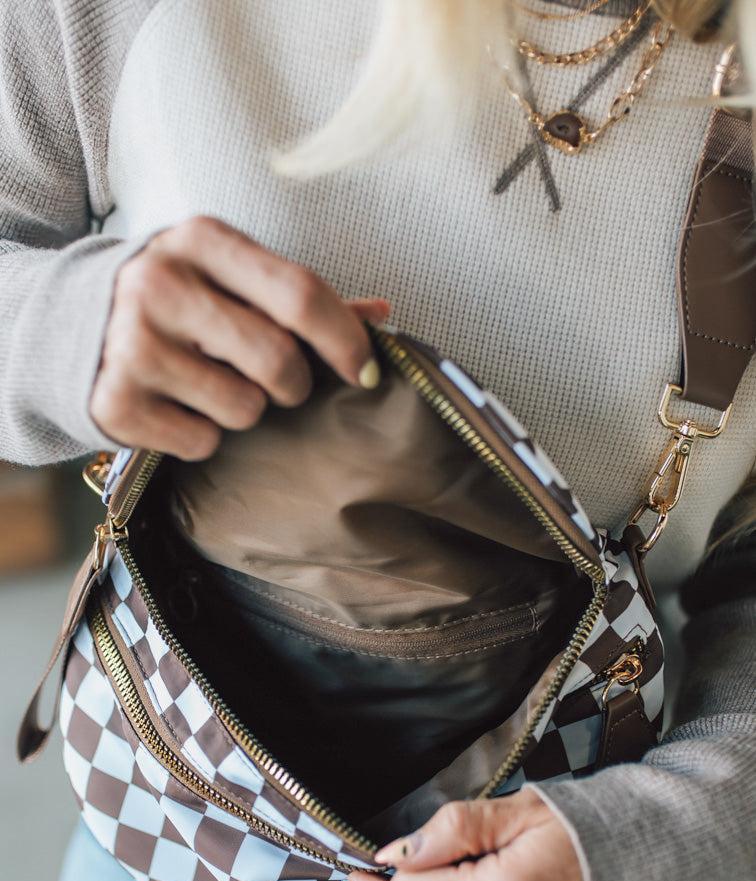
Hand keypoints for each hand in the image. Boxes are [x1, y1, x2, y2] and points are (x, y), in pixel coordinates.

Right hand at [91, 215, 389, 459]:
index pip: (301, 293)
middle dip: (295, 385)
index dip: (346, 340)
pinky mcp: (115, 403)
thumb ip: (301, 296)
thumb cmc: (178, 303)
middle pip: (278, 360)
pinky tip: (178, 407)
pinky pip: (202, 443)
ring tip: (213, 387)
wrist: (70, 326)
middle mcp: (160, 285)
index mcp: (201, 240)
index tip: (363, 371)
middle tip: (281, 384)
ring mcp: (131, 345)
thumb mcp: (230, 277)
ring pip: (244, 408)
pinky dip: (203, 437)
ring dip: (246, 410)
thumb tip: (382, 313)